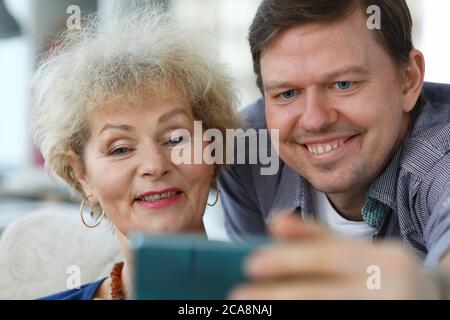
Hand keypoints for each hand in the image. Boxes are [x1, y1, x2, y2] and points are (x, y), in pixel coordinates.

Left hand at [229, 213, 441, 299]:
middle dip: (278, 296)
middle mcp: (391, 289)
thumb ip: (316, 236)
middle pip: (324, 294)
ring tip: (253, 312)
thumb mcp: (359, 250)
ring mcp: (392, 313)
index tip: (250, 263)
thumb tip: (274, 221)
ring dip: (285, 314)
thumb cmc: (384, 273)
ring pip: (326, 313)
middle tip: (238, 295)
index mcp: (385, 259)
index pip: (330, 256)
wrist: (430, 301)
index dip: (289, 260)